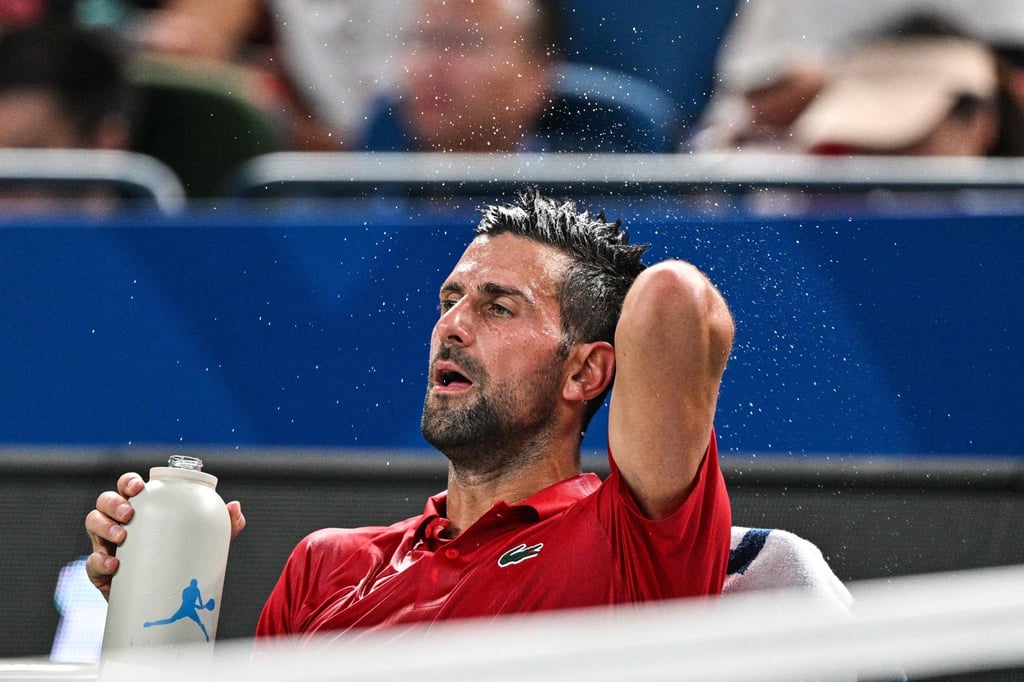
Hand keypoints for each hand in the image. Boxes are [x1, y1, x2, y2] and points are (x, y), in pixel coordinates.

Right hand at [84, 472, 245, 599]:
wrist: (167, 601)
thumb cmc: (182, 559)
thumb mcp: (204, 541)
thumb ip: (221, 525)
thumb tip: (235, 508)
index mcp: (142, 509)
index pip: (128, 487)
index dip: (128, 482)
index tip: (138, 488)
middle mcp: (120, 522)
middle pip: (105, 501)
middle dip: (113, 503)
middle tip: (130, 514)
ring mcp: (107, 545)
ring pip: (93, 524)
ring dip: (103, 526)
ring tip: (121, 537)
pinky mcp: (101, 571)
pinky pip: (91, 563)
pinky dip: (98, 561)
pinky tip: (113, 565)